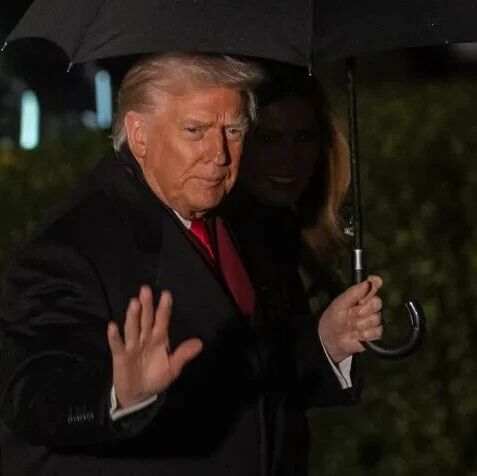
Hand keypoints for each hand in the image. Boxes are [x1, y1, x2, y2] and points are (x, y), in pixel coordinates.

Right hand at [107, 286, 202, 408]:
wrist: (138, 395)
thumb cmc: (155, 378)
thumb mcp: (172, 368)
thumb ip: (183, 355)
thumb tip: (200, 343)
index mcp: (159, 339)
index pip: (162, 321)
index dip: (164, 309)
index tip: (166, 294)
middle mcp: (145, 338)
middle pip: (146, 320)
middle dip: (146, 306)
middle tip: (146, 289)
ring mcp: (132, 346)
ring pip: (132, 328)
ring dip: (133, 316)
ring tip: (134, 303)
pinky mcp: (120, 356)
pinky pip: (117, 345)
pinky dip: (114, 337)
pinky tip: (112, 326)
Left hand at [318, 275, 382, 362]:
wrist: (331, 339)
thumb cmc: (333, 318)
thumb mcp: (340, 303)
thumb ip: (354, 292)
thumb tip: (369, 281)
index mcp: (361, 295)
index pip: (374, 284)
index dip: (374, 285)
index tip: (370, 286)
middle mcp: (370, 305)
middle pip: (377, 302)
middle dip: (363, 310)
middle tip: (351, 314)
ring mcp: (374, 319)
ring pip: (376, 319)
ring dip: (361, 324)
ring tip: (351, 326)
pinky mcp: (376, 333)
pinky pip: (377, 331)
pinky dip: (365, 334)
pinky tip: (357, 335)